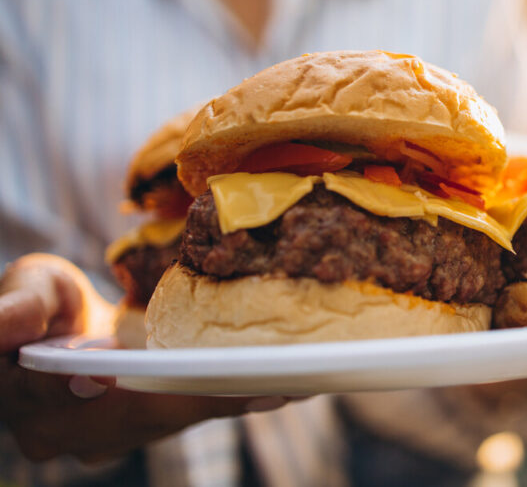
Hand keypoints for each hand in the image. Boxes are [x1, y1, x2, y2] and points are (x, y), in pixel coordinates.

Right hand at [0, 254, 286, 462]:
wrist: (52, 325)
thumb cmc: (36, 304)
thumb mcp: (25, 291)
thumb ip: (16, 307)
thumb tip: (8, 325)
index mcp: (40, 407)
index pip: (102, 405)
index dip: (161, 397)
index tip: (214, 382)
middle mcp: (78, 436)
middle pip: (156, 418)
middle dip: (218, 400)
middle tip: (278, 383)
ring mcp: (116, 434)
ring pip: (183, 419)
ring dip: (238, 401)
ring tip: (296, 383)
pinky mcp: (149, 422)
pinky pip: (197, 409)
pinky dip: (241, 395)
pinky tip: (289, 385)